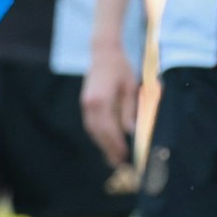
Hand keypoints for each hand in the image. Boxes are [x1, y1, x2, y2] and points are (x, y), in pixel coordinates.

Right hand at [80, 42, 139, 169]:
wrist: (103, 52)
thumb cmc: (120, 67)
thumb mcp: (130, 87)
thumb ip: (129, 110)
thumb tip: (131, 131)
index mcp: (101, 100)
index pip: (109, 129)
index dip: (116, 144)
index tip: (125, 155)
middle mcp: (90, 104)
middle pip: (98, 133)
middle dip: (108, 149)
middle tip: (118, 164)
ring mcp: (85, 104)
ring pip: (92, 130)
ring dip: (102, 145)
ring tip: (112, 157)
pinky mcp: (85, 103)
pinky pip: (91, 124)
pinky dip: (98, 135)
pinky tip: (106, 142)